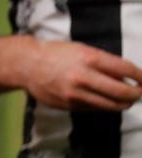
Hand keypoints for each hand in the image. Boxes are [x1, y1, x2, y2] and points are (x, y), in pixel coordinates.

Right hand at [23, 39, 141, 110]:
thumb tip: (127, 78)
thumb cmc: (55, 54)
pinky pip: (95, 108)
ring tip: (126, 100)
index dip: (140, 76)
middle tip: (140, 93)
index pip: (126, 70)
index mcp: (89, 58)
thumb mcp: (81, 49)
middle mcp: (84, 77)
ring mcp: (77, 93)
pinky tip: (104, 99)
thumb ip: (103, 63)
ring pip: (112, 105)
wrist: (26, 65)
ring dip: (124, 103)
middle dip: (137, 94)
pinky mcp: (70, 105)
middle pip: (123, 92)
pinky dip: (104, 105)